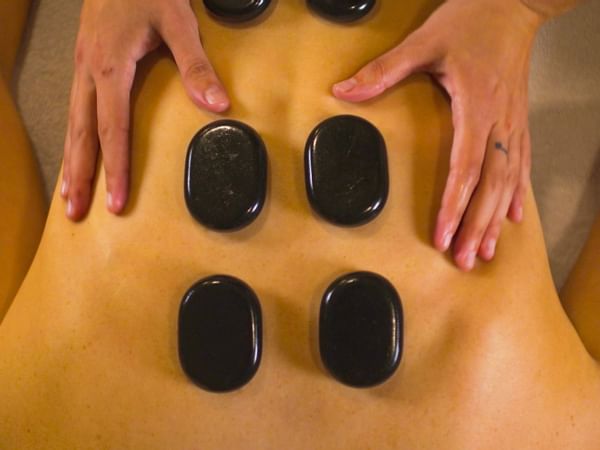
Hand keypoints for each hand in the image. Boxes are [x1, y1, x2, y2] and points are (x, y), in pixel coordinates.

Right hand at [62, 0, 228, 219]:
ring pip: (72, 123)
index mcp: (110, 66)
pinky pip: (74, 108)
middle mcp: (88, 71)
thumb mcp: (177, 20)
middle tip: (76, 213)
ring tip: (71, 194)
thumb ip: (195, 64)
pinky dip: (73, 136)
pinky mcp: (84, 61)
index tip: (117, 201)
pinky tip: (76, 150)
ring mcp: (81, 66)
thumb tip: (217, 104)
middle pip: (82, 134)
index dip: (116, 169)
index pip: (113, 130)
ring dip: (71, 161)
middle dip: (80, 176)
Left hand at [333, 0, 543, 270]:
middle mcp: (500, 123)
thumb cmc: (472, 20)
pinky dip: (516, 196)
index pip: (464, 169)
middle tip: (463, 260)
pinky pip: (522, 166)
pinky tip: (512, 218)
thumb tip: (344, 91)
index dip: (453, 207)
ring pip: (508, 183)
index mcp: (476, 107)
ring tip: (484, 252)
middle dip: (476, 227)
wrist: (514, 2)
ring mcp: (513, 125)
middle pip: (490, 187)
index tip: (443, 237)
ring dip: (495, 221)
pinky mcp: (519, 122)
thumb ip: (384, 70)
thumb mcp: (424, 42)